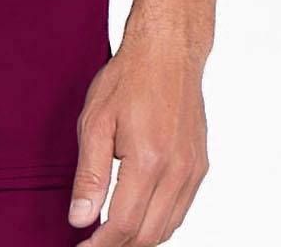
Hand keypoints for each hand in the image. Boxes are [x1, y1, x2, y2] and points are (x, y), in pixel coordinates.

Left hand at [68, 24, 210, 242]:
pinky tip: (138, 213)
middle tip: (93, 242)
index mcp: (149, 160)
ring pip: (168, 228)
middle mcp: (178, 171)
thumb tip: (80, 219)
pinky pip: (180, 210)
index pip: (124, 225)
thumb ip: (88, 175)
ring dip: (139, 238)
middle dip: (119, 246)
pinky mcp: (200, 166)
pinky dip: (158, 221)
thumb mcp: (95, 121)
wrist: (168, 52)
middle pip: (148, 234)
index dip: (101, 245)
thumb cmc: (128, 79)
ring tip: (111, 232)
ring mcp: (193, 171)